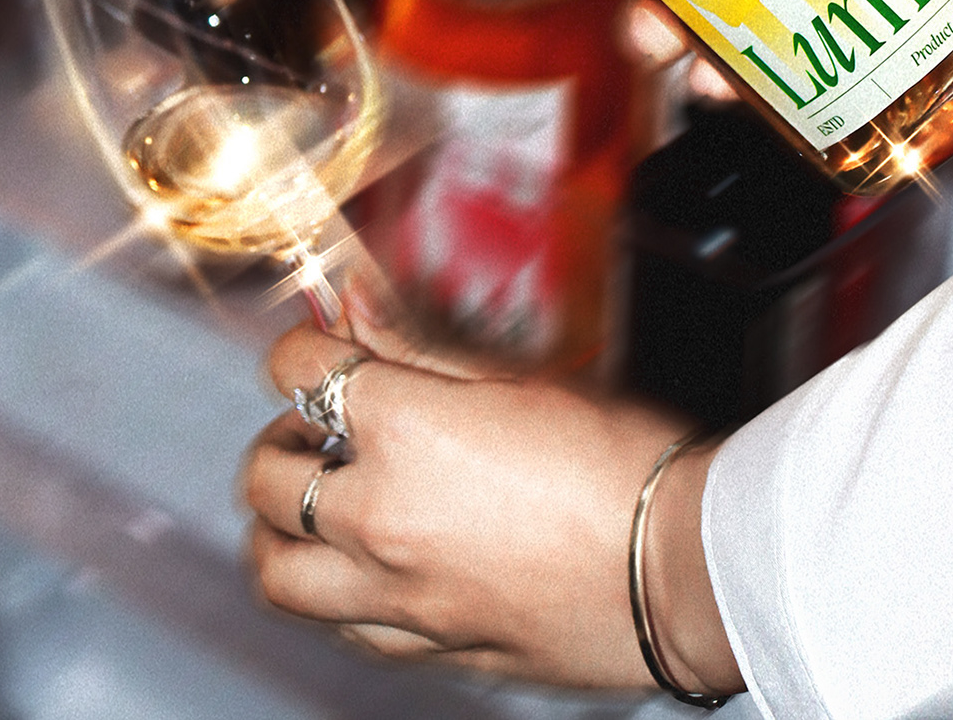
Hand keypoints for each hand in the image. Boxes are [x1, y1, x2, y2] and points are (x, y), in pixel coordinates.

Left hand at [243, 313, 742, 696]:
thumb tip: (355, 303)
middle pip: (265, 476)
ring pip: (276, 572)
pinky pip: (339, 627)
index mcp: (402, 430)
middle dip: (278, 437)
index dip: (302, 347)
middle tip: (317, 425)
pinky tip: (366, 564)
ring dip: (277, 527)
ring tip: (321, 500)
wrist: (687, 570)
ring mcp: (398, 596)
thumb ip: (420, 343)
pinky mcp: (430, 649)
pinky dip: (330, 591)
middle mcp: (379, 518)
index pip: (297, 371)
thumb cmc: (624, 462)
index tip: (321, 347)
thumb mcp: (520, 375)